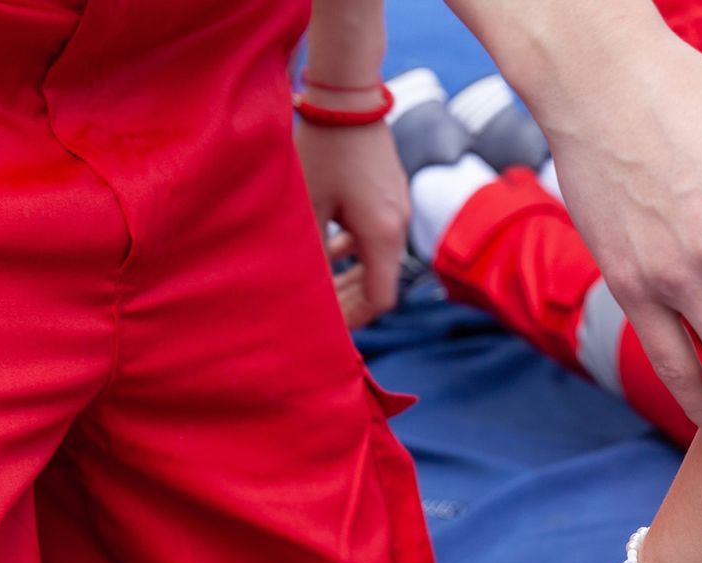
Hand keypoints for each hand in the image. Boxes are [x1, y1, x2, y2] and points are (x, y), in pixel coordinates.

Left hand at [295, 118, 407, 324]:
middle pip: (381, 283)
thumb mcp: (308, 207)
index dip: (354, 320)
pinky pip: (377, 234)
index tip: (328, 328)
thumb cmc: (323, 148)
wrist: (348, 95)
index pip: (380, 299)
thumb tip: (304, 289)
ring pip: (377, 259)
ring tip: (320, 282)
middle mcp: (397, 225)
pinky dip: (356, 249)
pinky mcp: (390, 192)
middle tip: (318, 311)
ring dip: (351, 274)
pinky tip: (331, 245)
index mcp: (382, 234)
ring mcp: (397, 207)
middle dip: (349, 301)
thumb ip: (310, 252)